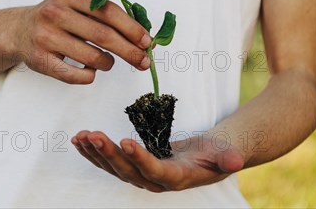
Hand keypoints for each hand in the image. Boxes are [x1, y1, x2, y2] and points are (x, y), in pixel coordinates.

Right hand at [13, 0, 151, 83]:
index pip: (108, 11)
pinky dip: (90, 75)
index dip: (131, 28)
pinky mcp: (40, 60)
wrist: (17, 30)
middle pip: (103, 36)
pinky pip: (75, 75)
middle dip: (129, 51)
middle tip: (144, 61)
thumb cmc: (55, 17)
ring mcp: (46, 37)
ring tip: (108, 62)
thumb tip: (140, 35)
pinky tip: (91, 70)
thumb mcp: (74, 3)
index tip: (146, 41)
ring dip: (108, 63)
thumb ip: (102, 13)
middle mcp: (55, 14)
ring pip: (92, 57)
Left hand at [71, 130, 243, 192]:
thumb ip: (227, 157)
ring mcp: (141, 175)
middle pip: (128, 171)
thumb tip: (236, 161)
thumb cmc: (216, 153)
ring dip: (96, 152)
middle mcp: (154, 181)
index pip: (155, 170)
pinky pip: (109, 161)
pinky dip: (93, 151)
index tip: (125, 141)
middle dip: (108, 153)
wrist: (207, 157)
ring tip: (81, 136)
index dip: (140, 158)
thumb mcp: (225, 152)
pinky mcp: (132, 167)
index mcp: (176, 177)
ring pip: (114, 167)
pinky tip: (80, 140)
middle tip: (93, 134)